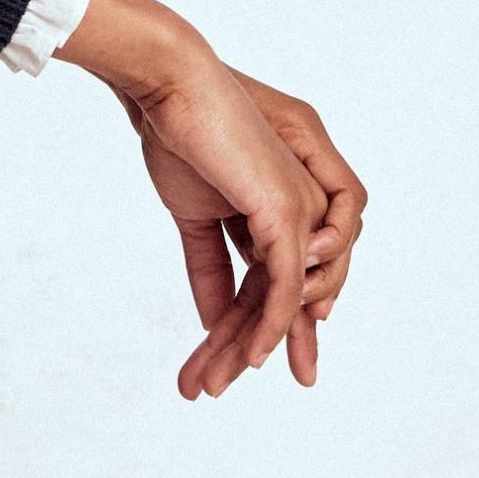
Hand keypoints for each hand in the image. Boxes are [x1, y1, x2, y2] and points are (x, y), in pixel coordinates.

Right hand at [57, 0, 366, 397]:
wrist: (174, 88)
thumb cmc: (181, 136)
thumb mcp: (194, 217)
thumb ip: (209, 270)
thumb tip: (214, 319)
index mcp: (280, 214)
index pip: (271, 285)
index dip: (251, 328)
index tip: (226, 365)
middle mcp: (304, 218)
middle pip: (281, 301)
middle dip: (251, 350)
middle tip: (220, 389)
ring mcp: (302, 216)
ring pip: (282, 302)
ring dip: (245, 347)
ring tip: (214, 383)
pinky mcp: (288, 214)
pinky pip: (284, 287)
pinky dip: (267, 326)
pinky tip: (249, 357)